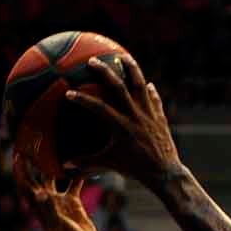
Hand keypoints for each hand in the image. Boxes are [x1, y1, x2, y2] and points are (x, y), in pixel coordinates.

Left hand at [13, 153, 98, 230]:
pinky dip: (77, 174)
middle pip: (36, 177)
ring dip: (54, 164)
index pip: (25, 184)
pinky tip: (83, 164)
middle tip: (35, 143)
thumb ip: (48, 209)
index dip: (20, 170)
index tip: (18, 154)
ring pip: (54, 178)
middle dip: (34, 161)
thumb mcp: (57, 225)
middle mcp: (46, 201)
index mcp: (39, 206)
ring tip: (56, 147)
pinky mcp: (73, 203)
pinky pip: (73, 184)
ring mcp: (59, 201)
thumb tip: (40, 193)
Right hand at [63, 56, 180, 186]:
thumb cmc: (135, 169)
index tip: (69, 93)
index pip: (98, 108)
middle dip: (104, 72)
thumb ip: (87, 162)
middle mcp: (134, 116)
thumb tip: (66, 166)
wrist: (164, 173)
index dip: (83, 100)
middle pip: (118, 87)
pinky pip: (154, 99)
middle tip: (92, 61)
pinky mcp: (159, 117)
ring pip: (139, 85)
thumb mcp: (110, 164)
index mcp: (121, 126)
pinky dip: (149, 91)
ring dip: (131, 68)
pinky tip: (147, 84)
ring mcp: (148, 114)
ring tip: (123, 57)